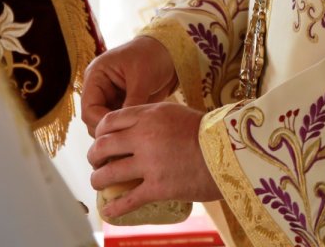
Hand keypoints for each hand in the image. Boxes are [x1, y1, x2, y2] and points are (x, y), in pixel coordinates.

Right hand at [81, 35, 176, 135]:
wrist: (170, 53)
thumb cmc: (153, 56)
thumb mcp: (142, 79)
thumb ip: (132, 103)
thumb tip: (124, 129)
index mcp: (96, 76)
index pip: (89, 108)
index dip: (101, 123)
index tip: (119, 133)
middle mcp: (99, 88)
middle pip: (93, 120)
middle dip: (108, 132)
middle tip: (125, 143)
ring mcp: (110, 98)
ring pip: (105, 125)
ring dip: (116, 134)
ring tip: (132, 144)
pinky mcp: (122, 105)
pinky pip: (118, 123)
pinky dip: (125, 131)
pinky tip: (136, 139)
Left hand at [88, 102, 220, 214]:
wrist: (231, 152)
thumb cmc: (209, 131)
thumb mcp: (177, 113)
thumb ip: (154, 118)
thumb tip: (138, 126)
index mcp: (148, 115)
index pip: (109, 121)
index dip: (99, 133)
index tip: (101, 140)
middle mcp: (143, 137)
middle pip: (103, 146)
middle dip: (94, 157)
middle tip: (97, 163)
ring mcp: (149, 163)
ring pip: (108, 174)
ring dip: (98, 181)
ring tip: (99, 184)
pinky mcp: (158, 187)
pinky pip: (128, 200)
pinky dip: (114, 208)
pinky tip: (109, 211)